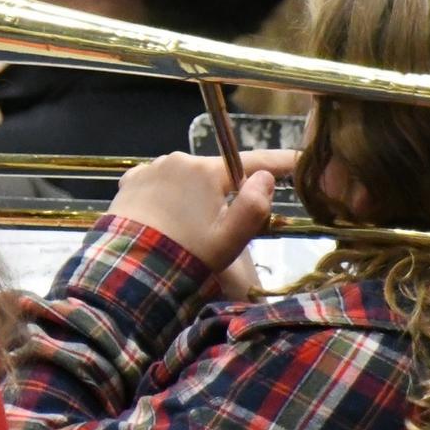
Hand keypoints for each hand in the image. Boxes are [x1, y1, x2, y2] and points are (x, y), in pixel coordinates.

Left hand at [107, 149, 296, 274]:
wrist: (129, 269)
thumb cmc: (186, 255)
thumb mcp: (229, 240)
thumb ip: (253, 207)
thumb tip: (265, 178)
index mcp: (206, 171)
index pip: (253, 161)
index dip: (280, 162)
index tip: (300, 160)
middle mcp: (178, 160)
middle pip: (217, 173)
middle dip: (227, 192)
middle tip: (225, 226)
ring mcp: (150, 169)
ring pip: (187, 178)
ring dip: (195, 195)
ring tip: (190, 228)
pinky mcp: (130, 182)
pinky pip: (161, 184)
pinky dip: (169, 197)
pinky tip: (167, 219)